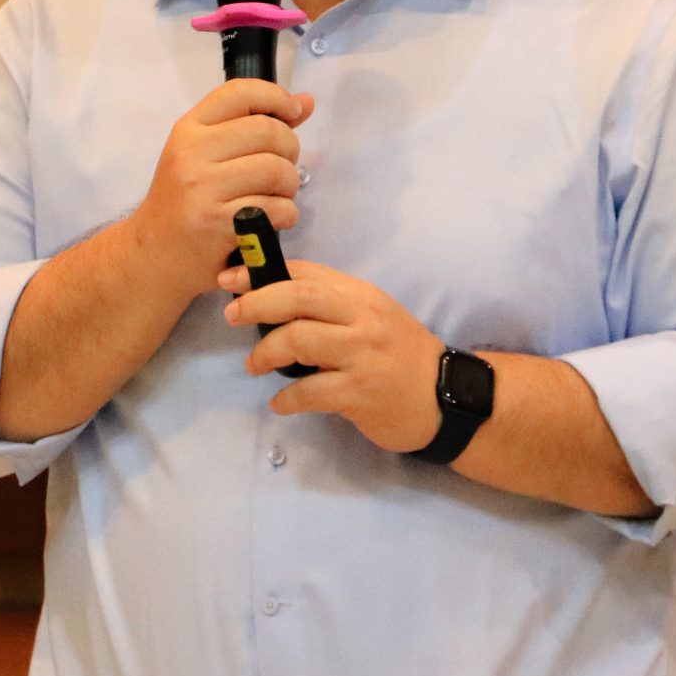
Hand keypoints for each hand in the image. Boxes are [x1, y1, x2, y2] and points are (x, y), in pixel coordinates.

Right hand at [127, 79, 313, 304]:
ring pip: (276, 171)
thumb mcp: (204, 155)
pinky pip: (276, 209)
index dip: (277, 97)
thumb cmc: (184, 202)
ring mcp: (203, 190)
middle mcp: (192, 154)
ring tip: (277, 195)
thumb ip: (251, 125)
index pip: (240, 93)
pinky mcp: (218, 225)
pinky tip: (271, 220)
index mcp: (188, 130)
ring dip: (289, 186)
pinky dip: (286, 215)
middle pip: (268, 132)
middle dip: (290, 149)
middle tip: (282, 168)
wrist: (153, 255)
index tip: (294, 112)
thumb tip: (305, 101)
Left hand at [221, 260, 446, 453]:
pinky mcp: (361, 391)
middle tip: (231, 315)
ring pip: (299, 340)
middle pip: (299, 296)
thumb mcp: (372, 318)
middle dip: (257, 302)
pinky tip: (280, 403)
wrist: (445, 398)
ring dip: (266, 352)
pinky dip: (287, 398)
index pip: (307, 271)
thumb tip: (275, 298)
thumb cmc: (400, 356)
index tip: (231, 277)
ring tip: (254, 366)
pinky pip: (310, 391)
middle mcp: (363, 318)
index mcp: (361, 295)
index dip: (263, 271)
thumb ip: (333, 306)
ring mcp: (363, 354)